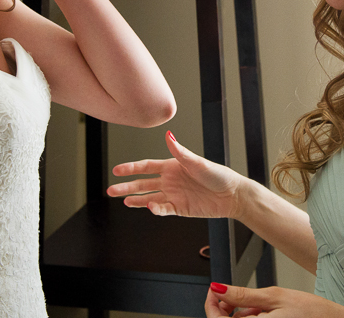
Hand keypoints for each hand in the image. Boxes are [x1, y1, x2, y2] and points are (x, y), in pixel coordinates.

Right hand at [107, 131, 245, 218]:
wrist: (232, 195)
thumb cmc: (218, 175)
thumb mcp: (197, 162)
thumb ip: (180, 151)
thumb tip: (168, 134)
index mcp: (172, 166)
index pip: (146, 167)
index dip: (131, 168)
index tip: (117, 170)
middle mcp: (170, 180)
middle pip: (143, 183)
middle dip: (127, 187)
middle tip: (111, 190)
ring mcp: (174, 195)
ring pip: (149, 198)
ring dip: (136, 200)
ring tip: (122, 201)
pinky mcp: (180, 208)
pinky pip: (163, 209)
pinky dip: (155, 209)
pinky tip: (149, 207)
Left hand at [205, 283, 343, 317]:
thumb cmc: (311, 312)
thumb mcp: (274, 296)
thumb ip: (242, 295)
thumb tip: (217, 288)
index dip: (210, 304)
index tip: (214, 289)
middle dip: (227, 309)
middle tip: (237, 294)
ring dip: (241, 315)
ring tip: (260, 303)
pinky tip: (265, 312)